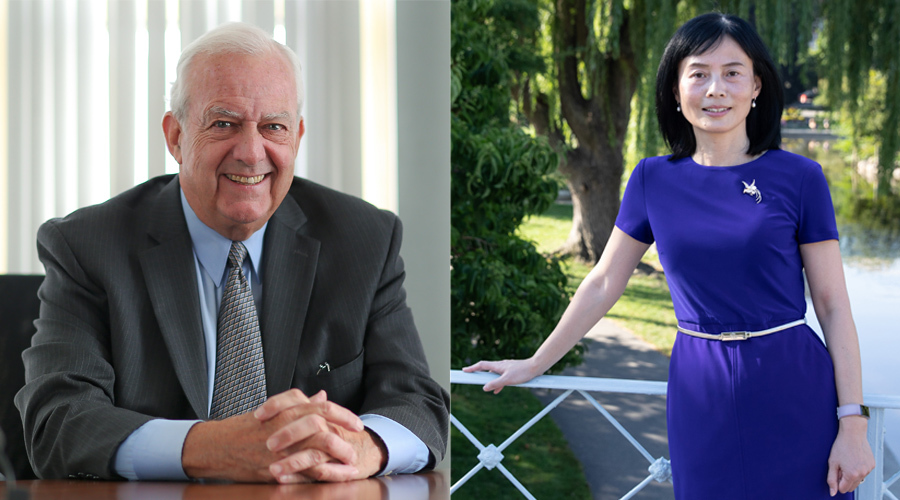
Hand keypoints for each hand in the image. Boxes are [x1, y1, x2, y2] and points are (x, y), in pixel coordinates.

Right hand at [182, 389, 364, 482]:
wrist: (218, 445)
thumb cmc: (246, 427)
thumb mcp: (274, 410)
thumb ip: (299, 404)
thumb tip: (321, 396)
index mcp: (287, 410)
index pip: (323, 408)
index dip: (343, 415)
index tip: (356, 423)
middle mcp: (285, 426)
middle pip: (324, 427)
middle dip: (345, 435)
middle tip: (358, 442)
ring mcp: (281, 448)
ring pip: (317, 450)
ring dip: (338, 456)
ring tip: (351, 463)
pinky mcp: (275, 467)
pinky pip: (304, 471)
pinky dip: (322, 474)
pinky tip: (334, 477)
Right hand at [462, 358, 540, 393]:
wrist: (535, 367)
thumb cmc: (522, 372)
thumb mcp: (507, 380)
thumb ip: (495, 384)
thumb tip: (485, 388)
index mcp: (497, 366)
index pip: (481, 365)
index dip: (472, 368)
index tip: (464, 370)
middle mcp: (500, 365)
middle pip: (486, 369)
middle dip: (478, 373)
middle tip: (471, 377)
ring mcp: (506, 368)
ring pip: (494, 374)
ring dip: (489, 380)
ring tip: (485, 387)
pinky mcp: (511, 371)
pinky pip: (501, 377)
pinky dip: (498, 382)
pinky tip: (499, 389)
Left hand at [827, 417, 874, 495]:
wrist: (853, 434)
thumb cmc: (841, 446)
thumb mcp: (832, 463)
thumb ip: (832, 479)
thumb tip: (832, 492)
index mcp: (851, 475)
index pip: (843, 489)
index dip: (838, 482)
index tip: (837, 472)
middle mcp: (862, 474)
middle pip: (851, 486)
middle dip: (845, 480)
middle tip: (841, 467)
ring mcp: (868, 470)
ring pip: (858, 480)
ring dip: (852, 475)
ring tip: (848, 462)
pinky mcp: (872, 465)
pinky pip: (864, 472)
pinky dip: (859, 469)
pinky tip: (854, 459)